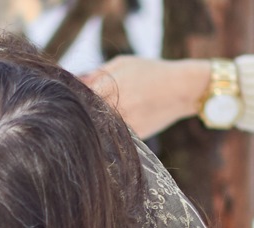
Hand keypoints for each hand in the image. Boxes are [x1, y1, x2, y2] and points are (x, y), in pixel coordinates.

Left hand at [83, 56, 212, 138]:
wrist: (183, 89)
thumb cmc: (151, 72)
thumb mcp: (123, 64)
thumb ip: (97, 73)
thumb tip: (74, 82)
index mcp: (110, 87)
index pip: (79, 97)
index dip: (74, 97)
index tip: (71, 96)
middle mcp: (115, 107)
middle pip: (87, 115)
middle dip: (83, 111)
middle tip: (79, 108)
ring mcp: (125, 124)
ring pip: (100, 128)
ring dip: (96, 123)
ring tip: (104, 113)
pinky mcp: (133, 136)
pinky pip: (113, 136)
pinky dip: (111, 131)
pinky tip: (114, 123)